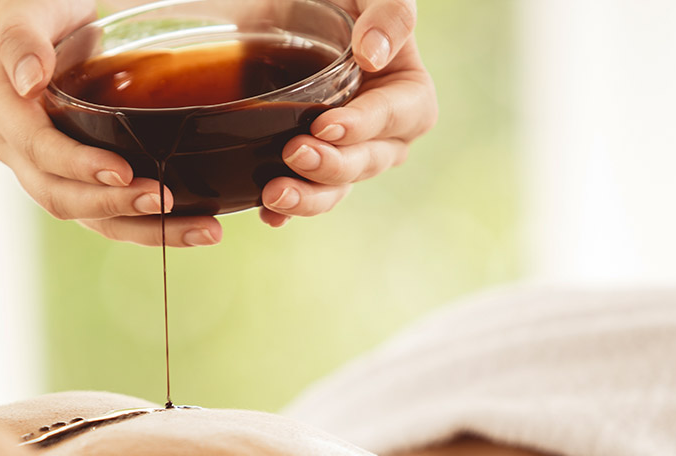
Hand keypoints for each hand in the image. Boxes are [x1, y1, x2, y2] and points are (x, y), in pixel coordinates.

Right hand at [0, 0, 222, 247]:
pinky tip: (194, 227)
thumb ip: (22, 40)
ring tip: (202, 230)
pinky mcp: (78, 184)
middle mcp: (21, 155)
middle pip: (62, 197)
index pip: (40, 150)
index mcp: (6, 113)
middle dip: (115, 205)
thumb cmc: (34, 20)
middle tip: (164, 200)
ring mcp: (49, 175)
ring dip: (144, 230)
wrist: (27, 45)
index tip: (122, 170)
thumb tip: (30, 79)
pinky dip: (151, 228)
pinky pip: (110, 216)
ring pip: (91, 218)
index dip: (78, 165)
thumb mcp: (24, 13)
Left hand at [258, 0, 437, 227]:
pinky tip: (267, 215)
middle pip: (365, 162)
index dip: (364, 126)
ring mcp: (344, 154)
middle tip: (293, 153)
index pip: (398, 117)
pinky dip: (284, 211)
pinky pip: (303, 194)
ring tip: (273, 194)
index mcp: (407, 93)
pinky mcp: (309, 165)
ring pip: (335, 189)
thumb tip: (373, 56)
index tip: (325, 125)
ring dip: (308, 197)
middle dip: (331, 166)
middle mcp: (382, 134)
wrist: (288, 10)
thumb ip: (390, 11)